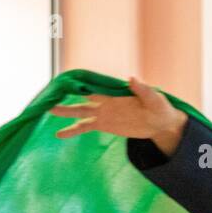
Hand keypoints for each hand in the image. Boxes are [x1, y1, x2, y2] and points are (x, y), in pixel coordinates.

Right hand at [50, 76, 186, 156]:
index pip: (94, 86)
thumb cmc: (160, 107)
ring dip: (66, 113)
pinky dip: (73, 130)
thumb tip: (132, 78)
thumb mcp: (154, 98)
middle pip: (83, 99)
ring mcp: (104, 114)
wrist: (162, 123)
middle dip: (68, 99)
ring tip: (49, 112)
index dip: (80, 84)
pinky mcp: (105, 125)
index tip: (66, 82)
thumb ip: (143, 90)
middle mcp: (105, 102)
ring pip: (81, 113)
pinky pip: (86, 127)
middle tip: (51, 98)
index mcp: (114, 93)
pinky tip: (60, 134)